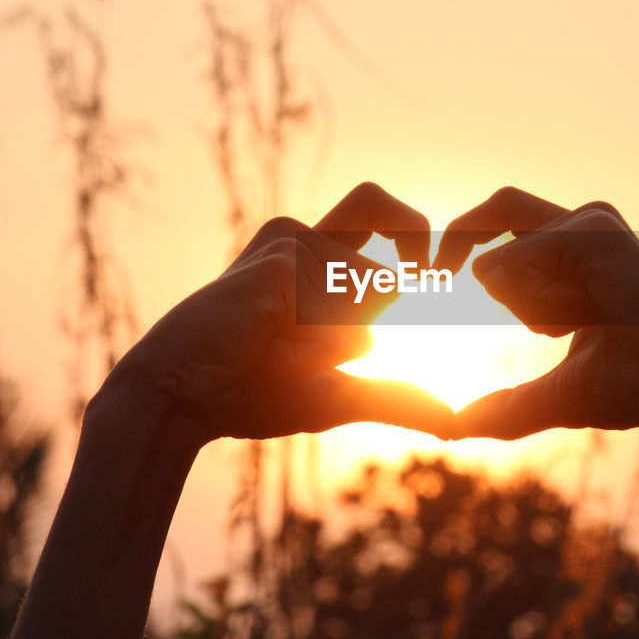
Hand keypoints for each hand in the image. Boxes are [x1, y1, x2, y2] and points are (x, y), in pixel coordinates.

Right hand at [99, 182, 452, 441]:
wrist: (183, 398)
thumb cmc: (250, 394)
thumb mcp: (337, 396)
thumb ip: (394, 398)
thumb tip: (455, 424)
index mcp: (313, 257)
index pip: (383, 214)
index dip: (416, 235)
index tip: (435, 273)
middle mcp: (300, 238)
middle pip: (381, 239)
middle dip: (386, 287)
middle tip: (341, 326)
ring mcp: (287, 245)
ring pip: (369, 291)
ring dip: (336, 344)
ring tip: (278, 352)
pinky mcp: (279, 260)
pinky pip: (339, 309)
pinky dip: (316, 346)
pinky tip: (268, 347)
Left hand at [434, 187, 638, 438]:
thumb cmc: (628, 390)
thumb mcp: (552, 395)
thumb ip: (505, 406)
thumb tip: (455, 427)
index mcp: (576, 252)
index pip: (505, 224)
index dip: (464, 242)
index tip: (435, 277)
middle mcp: (586, 226)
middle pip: (500, 206)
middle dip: (457, 236)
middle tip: (432, 274)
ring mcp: (593, 224)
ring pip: (501, 259)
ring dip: (521, 309)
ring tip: (578, 326)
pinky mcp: (595, 231)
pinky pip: (517, 266)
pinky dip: (535, 306)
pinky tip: (586, 317)